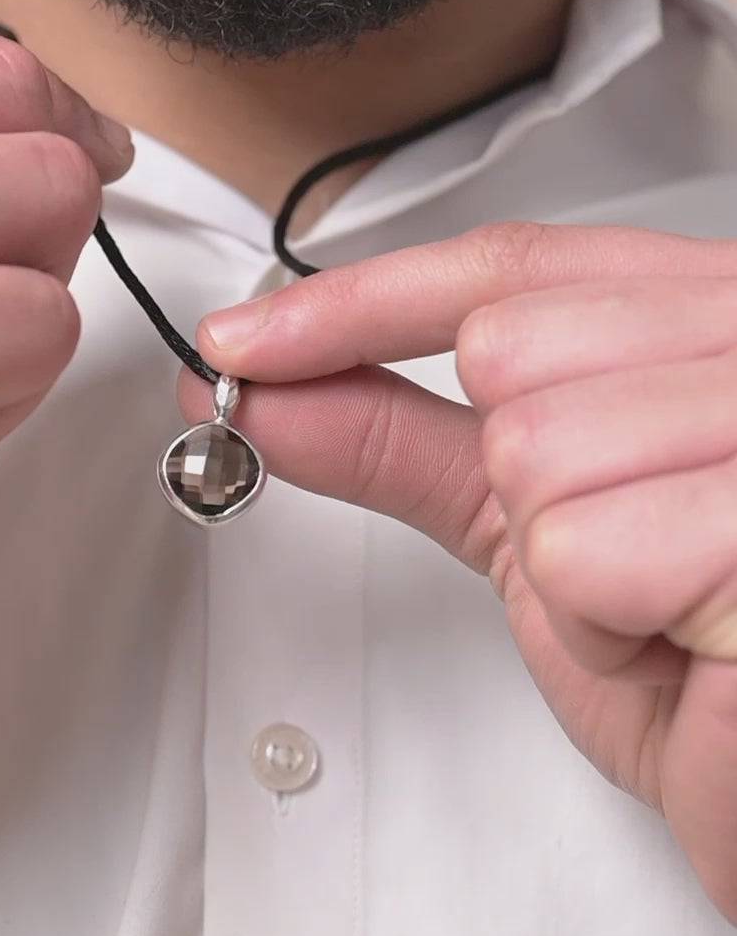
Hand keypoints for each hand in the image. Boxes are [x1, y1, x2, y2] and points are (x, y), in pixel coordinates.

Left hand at [185, 221, 736, 923]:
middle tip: (621, 562)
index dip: (364, 302)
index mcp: (706, 315)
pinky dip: (606, 630)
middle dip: (520, 488)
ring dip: (570, 573)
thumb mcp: (530, 529)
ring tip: (661, 615)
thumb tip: (268, 392)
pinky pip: (581, 551)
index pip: (512, 266)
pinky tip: (681, 650)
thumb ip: (404, 442)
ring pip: (534, 453)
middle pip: (509, 352)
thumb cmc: (686, 669)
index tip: (245, 344)